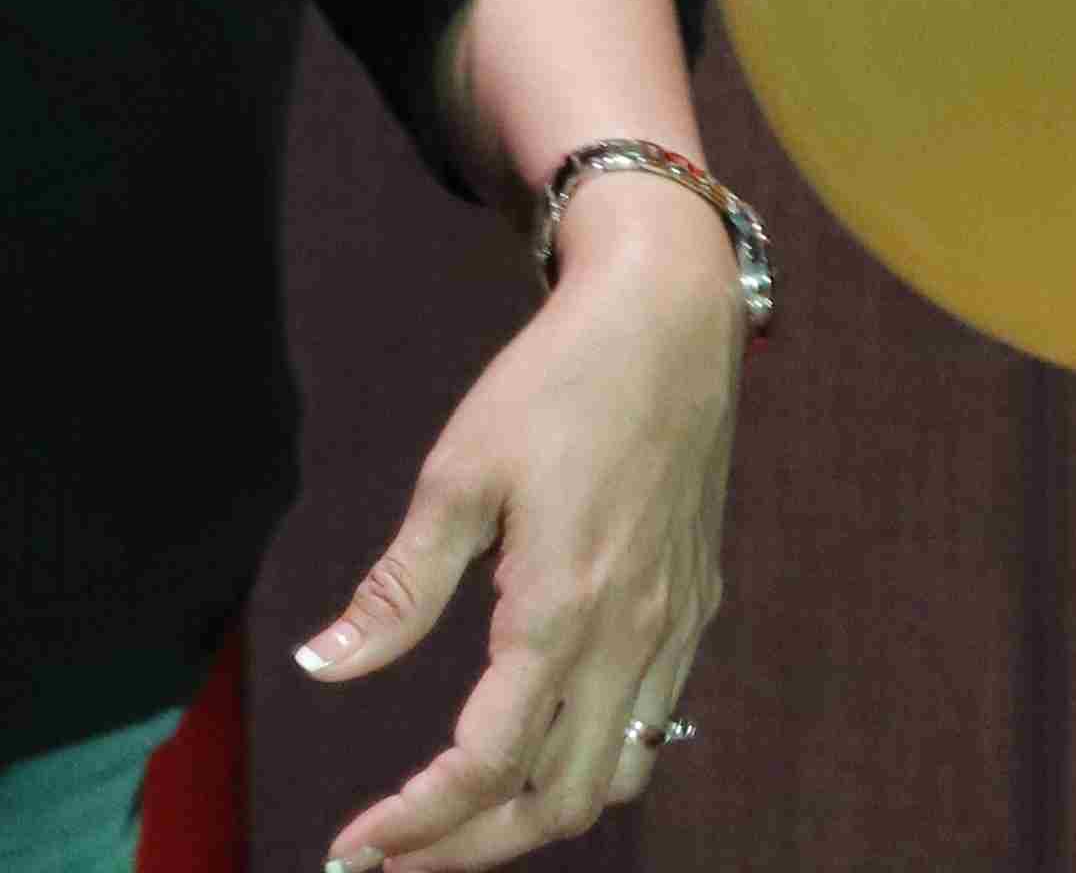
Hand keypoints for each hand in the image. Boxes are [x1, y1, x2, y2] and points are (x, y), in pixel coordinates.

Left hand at [301, 197, 742, 867]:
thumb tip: (324, 667)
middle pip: (562, 799)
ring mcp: (675, 619)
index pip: (486, 764)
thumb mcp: (458, 476)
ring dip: (538, 812)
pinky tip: (539, 738)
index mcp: (563, 606)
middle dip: (471, 846)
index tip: (351, 848)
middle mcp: (632, 630)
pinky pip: (654, 719)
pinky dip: (593, 758)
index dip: (412, 825)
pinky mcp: (695, 599)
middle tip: (394, 852)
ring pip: (620, 772)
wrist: (672, 312)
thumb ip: (397, 588)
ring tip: (462, 814)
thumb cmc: (560, 382)